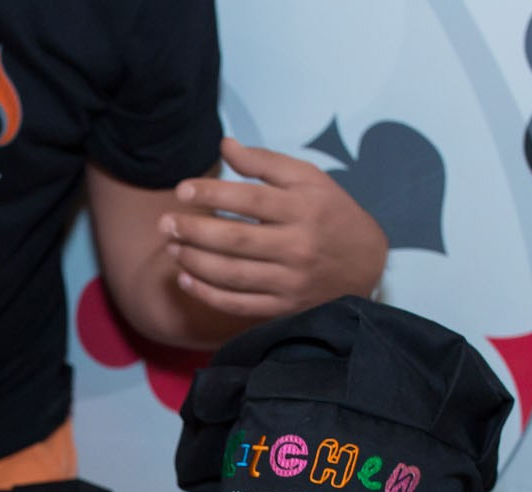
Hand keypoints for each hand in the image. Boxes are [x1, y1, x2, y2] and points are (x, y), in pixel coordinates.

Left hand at [162, 138, 386, 322]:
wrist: (366, 264)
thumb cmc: (331, 214)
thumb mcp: (309, 179)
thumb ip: (265, 163)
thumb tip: (224, 144)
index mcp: (304, 208)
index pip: (250, 199)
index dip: (212, 195)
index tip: (182, 191)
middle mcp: (297, 246)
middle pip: (235, 240)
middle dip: (194, 231)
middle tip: (165, 224)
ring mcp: (290, 280)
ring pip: (232, 274)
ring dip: (194, 262)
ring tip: (171, 248)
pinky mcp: (284, 307)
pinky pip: (238, 304)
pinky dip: (207, 294)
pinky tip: (185, 279)